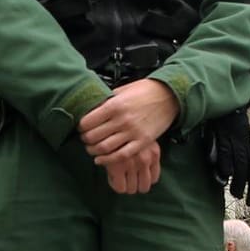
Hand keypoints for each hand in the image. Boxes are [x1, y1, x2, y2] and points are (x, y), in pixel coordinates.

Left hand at [80, 79, 178, 194]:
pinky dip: (108, 160)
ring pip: (104, 148)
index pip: (87, 122)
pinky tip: (101, 160)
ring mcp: (133, 132)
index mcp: (114, 105)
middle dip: (85, 140)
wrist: (169, 96)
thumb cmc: (144, 91)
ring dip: (94, 151)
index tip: (81, 127)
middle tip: (85, 139)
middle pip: (93, 136)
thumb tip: (91, 108)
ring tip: (91, 149)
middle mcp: (122, 119)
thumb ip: (107, 100)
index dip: (81, 127)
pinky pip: (121, 155)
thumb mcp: (122, 90)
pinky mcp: (142, 142)